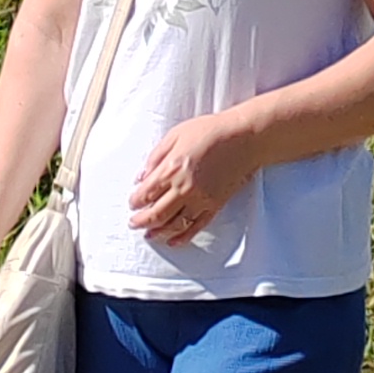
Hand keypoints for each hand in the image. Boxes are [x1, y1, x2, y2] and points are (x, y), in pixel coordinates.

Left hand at [125, 114, 249, 246]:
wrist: (242, 139)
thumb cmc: (209, 131)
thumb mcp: (176, 134)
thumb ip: (156, 156)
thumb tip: (141, 176)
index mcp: (172, 168)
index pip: (147, 193)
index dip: (136, 201)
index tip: (132, 203)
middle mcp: (184, 188)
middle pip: (157, 214)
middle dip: (142, 221)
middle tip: (134, 223)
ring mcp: (200, 200)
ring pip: (174, 225)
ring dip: (158, 232)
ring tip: (149, 234)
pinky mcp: (214, 207)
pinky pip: (195, 228)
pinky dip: (182, 237)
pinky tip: (172, 241)